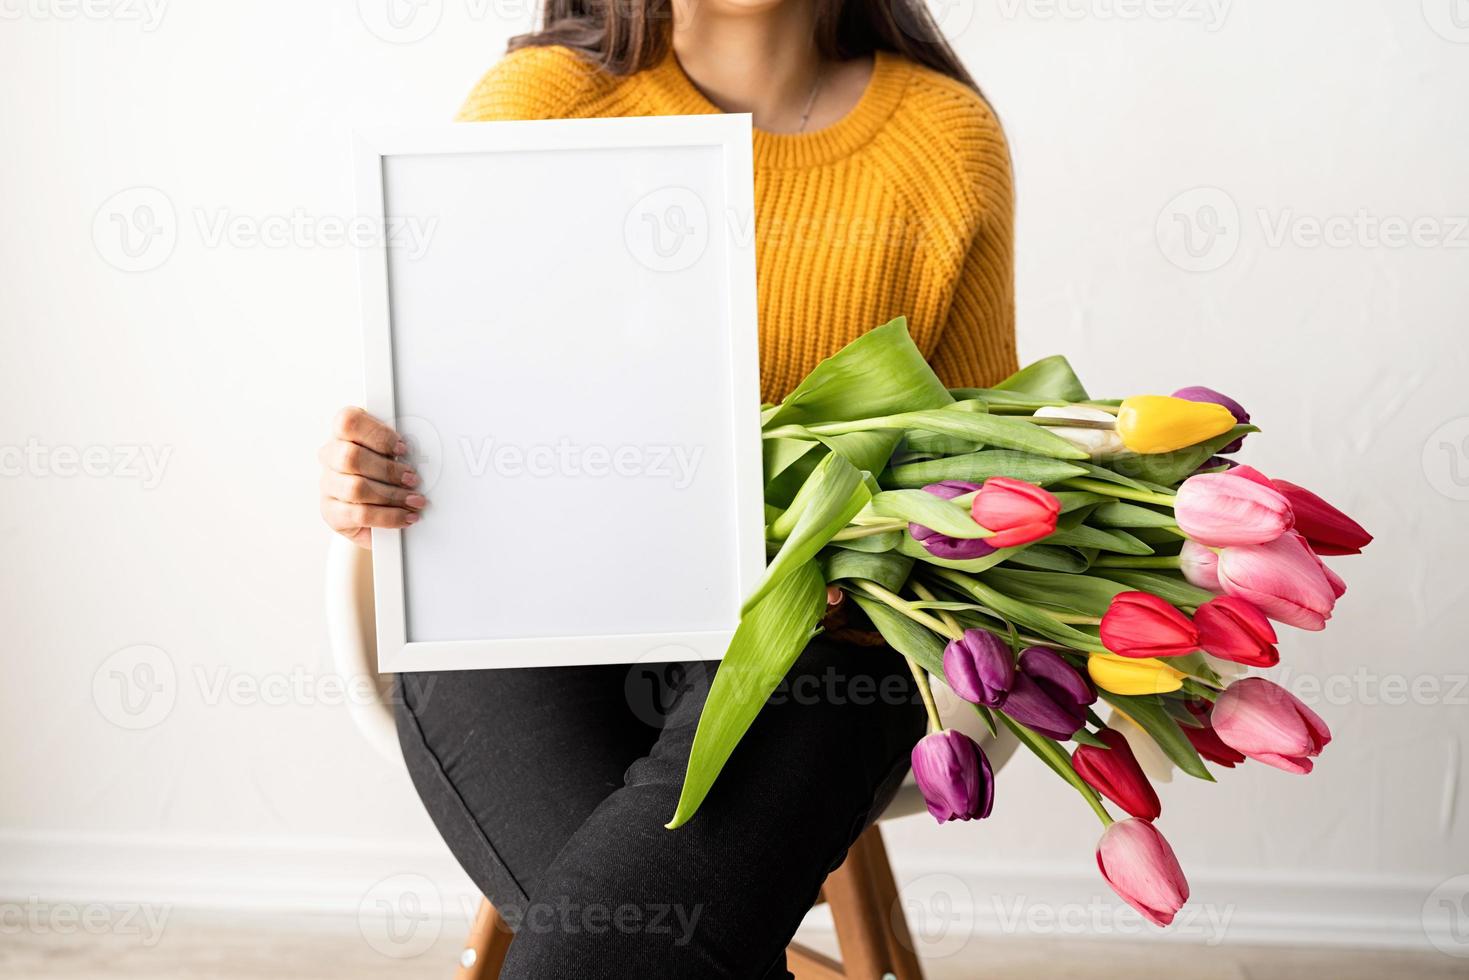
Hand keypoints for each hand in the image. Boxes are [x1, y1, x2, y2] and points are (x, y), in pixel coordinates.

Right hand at [319, 407, 424, 548]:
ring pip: (355, 488)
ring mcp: (328, 485)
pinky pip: (360, 514)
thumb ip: (396, 449)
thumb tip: (418, 456)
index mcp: (343, 434)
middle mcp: (330, 456)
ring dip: (392, 495)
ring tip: (414, 500)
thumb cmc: (382, 475)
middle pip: (350, 457)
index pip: (348, 422)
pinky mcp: (332, 512)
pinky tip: (405, 516)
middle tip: (412, 478)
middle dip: (388, 470)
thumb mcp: (390, 455)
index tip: (402, 448)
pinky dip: (389, 516)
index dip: (378, 435)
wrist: (370, 512)